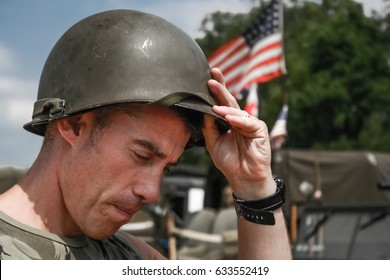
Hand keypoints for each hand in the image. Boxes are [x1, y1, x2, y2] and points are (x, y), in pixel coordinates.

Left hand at [203, 68, 274, 199]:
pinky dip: (238, 120)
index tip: (208, 77)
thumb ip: (209, 126)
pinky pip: (248, 122)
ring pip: (237, 111)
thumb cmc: (230, 162)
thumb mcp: (213, 142)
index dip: (216, 91)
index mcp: (229, 122)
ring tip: (215, 106)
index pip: (221, 103)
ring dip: (226, 107)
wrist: (243, 178)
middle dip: (221, 88)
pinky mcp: (260, 130)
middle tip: (212, 76)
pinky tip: (229, 119)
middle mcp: (239, 120)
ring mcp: (250, 124)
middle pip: (230, 101)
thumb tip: (204, 110)